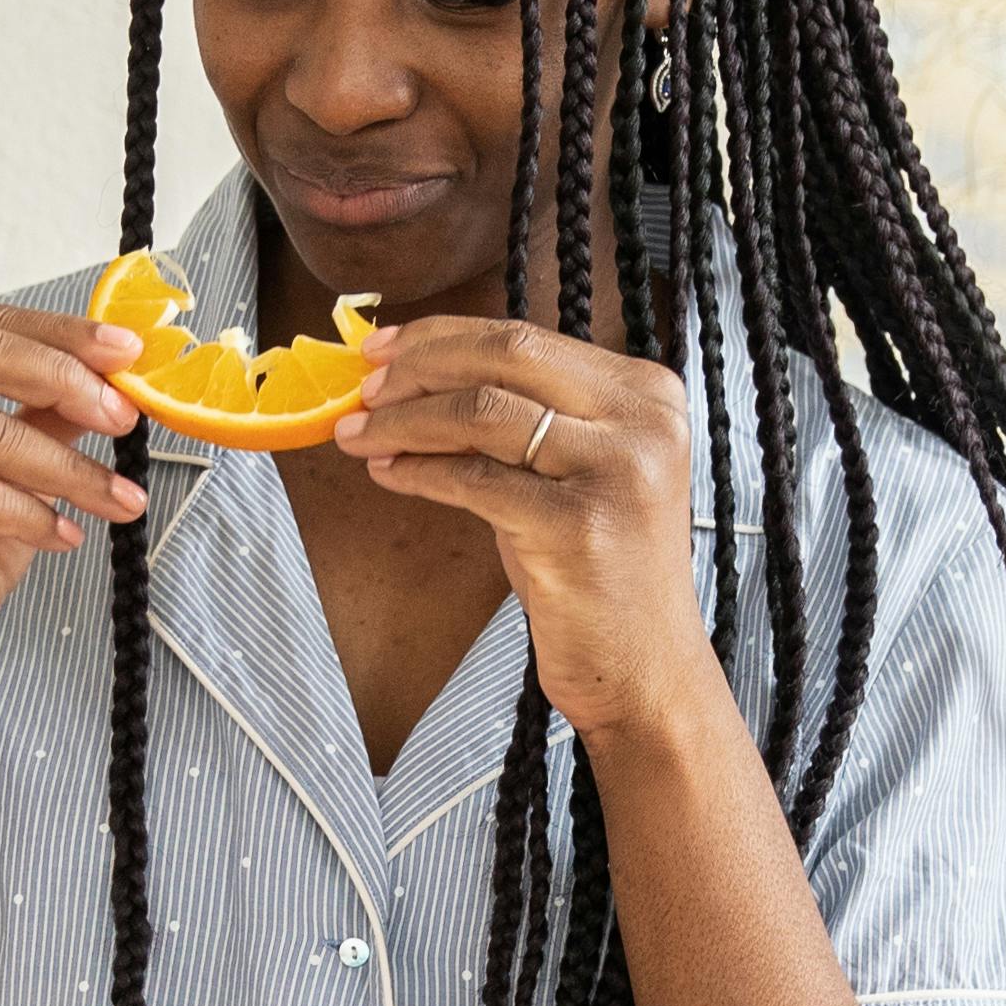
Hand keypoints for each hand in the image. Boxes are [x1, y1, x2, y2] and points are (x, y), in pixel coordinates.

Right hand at [0, 304, 146, 710]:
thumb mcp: (14, 470)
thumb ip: (47, 414)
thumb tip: (115, 371)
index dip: (59, 334)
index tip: (126, 352)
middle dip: (64, 379)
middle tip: (125, 415)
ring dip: (65, 467)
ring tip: (116, 498)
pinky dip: (29, 513)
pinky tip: (64, 535)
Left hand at [332, 316, 717, 748]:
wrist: (644, 668)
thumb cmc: (597, 573)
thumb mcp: (566, 475)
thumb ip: (517, 421)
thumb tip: (414, 380)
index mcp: (646, 393)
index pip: (526, 336)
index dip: (443, 336)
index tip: (384, 349)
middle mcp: (643, 420)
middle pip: (506, 355)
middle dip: (419, 366)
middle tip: (362, 388)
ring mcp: (616, 471)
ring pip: (482, 411)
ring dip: (405, 420)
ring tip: (358, 435)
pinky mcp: (578, 526)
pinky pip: (475, 480)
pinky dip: (419, 471)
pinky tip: (388, 473)